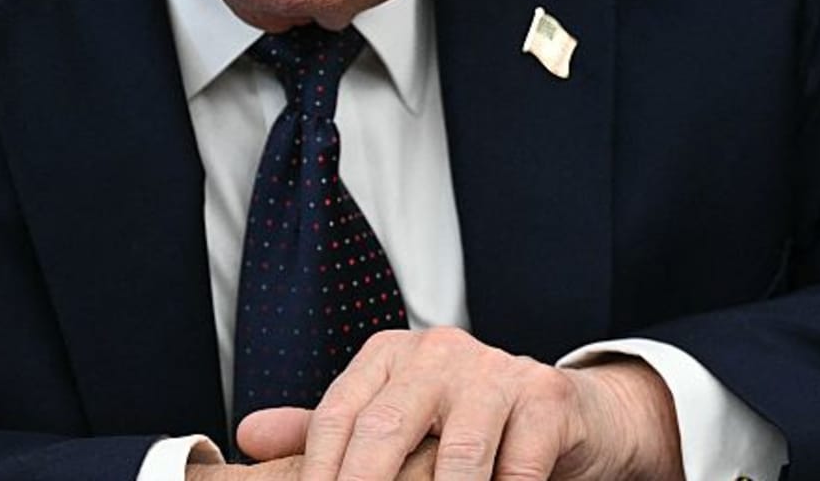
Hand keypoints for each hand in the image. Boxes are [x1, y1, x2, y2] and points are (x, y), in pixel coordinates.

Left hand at [235, 327, 683, 480]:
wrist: (571, 414)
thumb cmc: (472, 425)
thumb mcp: (399, 421)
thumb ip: (330, 431)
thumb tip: (248, 436)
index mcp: (392, 355)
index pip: (337, 416)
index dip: (319, 475)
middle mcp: (439, 351)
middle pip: (384, 431)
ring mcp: (497, 369)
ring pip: (458, 457)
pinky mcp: (547, 396)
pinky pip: (519, 464)